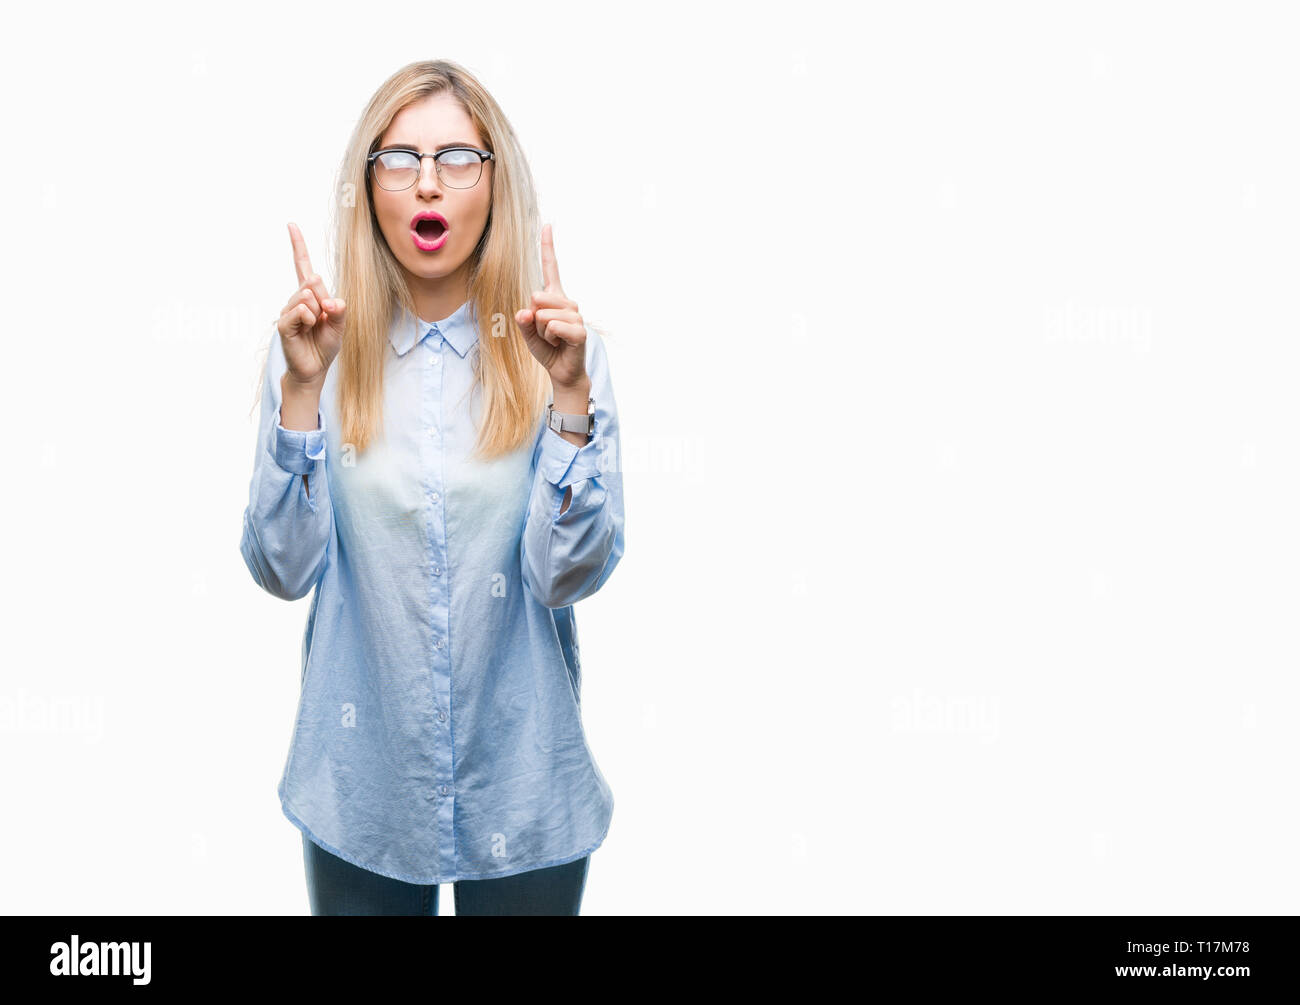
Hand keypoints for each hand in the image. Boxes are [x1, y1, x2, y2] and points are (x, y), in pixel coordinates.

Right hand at [276, 222, 346, 386]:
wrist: (314, 369)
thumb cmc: (325, 345)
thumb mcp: (340, 326)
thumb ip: (340, 310)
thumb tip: (329, 299)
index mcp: (311, 295)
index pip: (302, 266)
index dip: (298, 246)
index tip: (291, 225)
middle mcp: (297, 298)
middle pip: (313, 282)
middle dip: (324, 300)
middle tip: (323, 319)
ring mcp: (288, 309)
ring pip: (308, 297)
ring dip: (317, 314)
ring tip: (313, 328)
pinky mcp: (283, 323)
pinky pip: (300, 311)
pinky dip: (308, 320)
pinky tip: (306, 330)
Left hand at [514, 224, 587, 389]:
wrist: (563, 372)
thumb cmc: (547, 349)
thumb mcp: (528, 333)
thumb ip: (523, 321)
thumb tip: (525, 312)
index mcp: (554, 297)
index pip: (550, 268)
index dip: (548, 247)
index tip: (547, 225)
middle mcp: (567, 302)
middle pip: (537, 296)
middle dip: (533, 319)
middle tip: (545, 333)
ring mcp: (576, 315)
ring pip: (544, 315)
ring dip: (542, 332)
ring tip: (553, 340)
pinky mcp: (580, 330)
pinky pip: (555, 327)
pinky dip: (551, 338)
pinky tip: (560, 344)